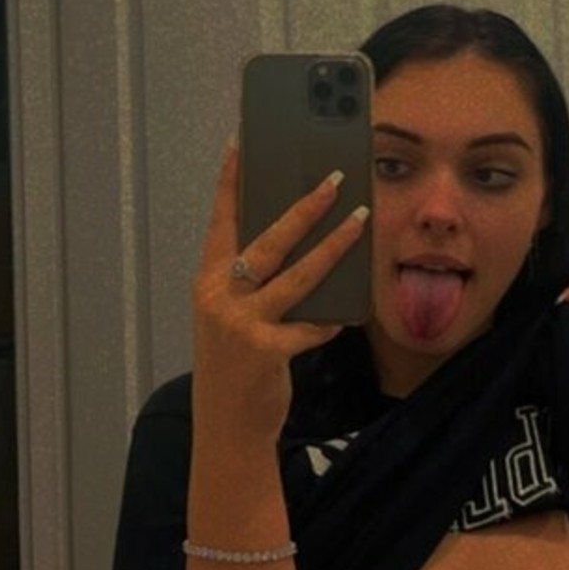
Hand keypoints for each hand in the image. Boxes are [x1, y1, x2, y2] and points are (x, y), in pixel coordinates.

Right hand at [191, 142, 368, 443]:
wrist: (226, 425)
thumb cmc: (234, 364)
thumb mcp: (230, 316)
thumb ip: (252, 283)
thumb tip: (297, 242)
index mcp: (208, 281)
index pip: (221, 221)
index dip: (231, 183)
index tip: (241, 144)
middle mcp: (219, 296)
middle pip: (267, 240)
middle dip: (304, 206)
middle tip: (333, 179)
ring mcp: (240, 323)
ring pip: (295, 274)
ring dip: (333, 246)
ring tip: (360, 220)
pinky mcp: (265, 350)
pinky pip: (310, 324)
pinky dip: (329, 318)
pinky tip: (346, 313)